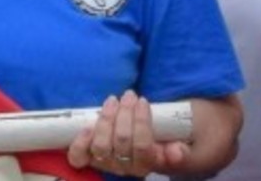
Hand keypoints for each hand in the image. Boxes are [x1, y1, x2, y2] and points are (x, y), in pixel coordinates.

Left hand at [69, 92, 189, 175]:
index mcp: (147, 164)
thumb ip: (181, 152)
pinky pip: (79, 157)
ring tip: (113, 100)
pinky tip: (87, 126)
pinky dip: (80, 143)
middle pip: (121, 141)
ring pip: (101, 145)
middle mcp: (125, 167)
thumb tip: (177, 151)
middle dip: (124, 113)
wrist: (144, 142)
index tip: (143, 101)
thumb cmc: (164, 138)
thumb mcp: (179, 145)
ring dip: (106, 119)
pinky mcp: (89, 157)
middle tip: (129, 95)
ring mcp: (106, 163)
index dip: (141, 122)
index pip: (143, 147)